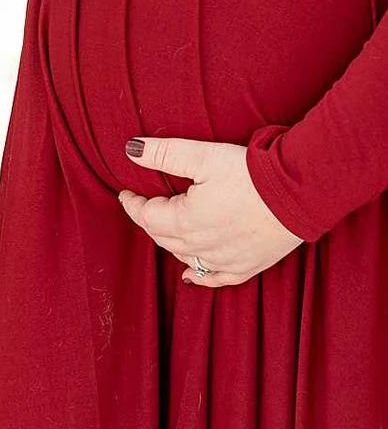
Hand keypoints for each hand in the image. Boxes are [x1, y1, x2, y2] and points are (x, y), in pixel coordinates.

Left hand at [117, 137, 300, 287]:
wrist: (301, 193)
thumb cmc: (252, 174)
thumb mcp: (203, 156)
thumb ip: (163, 154)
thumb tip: (130, 150)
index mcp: (186, 221)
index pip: (146, 218)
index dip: (133, 205)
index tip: (126, 193)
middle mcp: (203, 246)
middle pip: (163, 238)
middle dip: (149, 221)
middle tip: (145, 206)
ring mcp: (226, 259)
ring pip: (185, 257)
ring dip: (171, 243)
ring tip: (165, 228)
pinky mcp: (250, 265)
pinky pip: (218, 279)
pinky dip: (200, 276)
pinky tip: (190, 275)